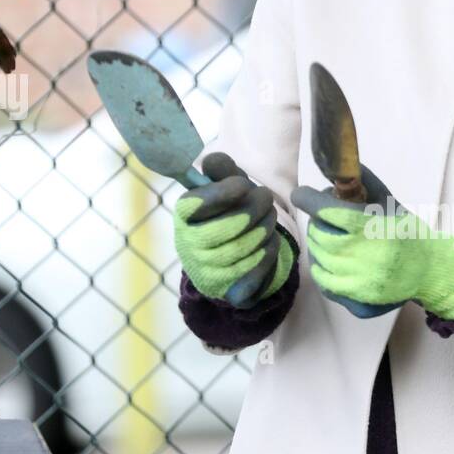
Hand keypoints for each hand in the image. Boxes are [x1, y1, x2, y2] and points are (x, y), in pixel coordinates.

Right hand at [173, 152, 294, 307]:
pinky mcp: (228, 292)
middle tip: (266, 198)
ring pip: (244, 247)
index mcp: (184, 216)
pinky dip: (268, 253)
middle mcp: (189, 246)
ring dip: (265, 228)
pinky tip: (268, 243)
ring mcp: (207, 271)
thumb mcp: (226, 187)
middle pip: (226, 227)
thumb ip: (222, 171)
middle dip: (254, 209)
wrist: (228, 261)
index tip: (243, 184)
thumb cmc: (228, 213)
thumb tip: (212, 161)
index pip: (195, 204)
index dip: (221, 193)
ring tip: (269, 218)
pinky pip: (255, 271)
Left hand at [290, 166, 453, 319]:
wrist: (431, 270)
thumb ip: (367, 182)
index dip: (308, 200)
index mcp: (374, 228)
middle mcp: (366, 256)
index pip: (329, 211)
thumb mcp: (391, 202)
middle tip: (322, 218)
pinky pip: (325, 282)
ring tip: (327, 238)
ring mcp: (362, 281)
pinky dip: (321, 268)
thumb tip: (340, 166)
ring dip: (317, 244)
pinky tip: (329, 260)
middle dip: (316, 222)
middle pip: (321, 235)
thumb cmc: (409, 231)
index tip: (301, 194)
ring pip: (320, 258)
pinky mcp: (360, 300)